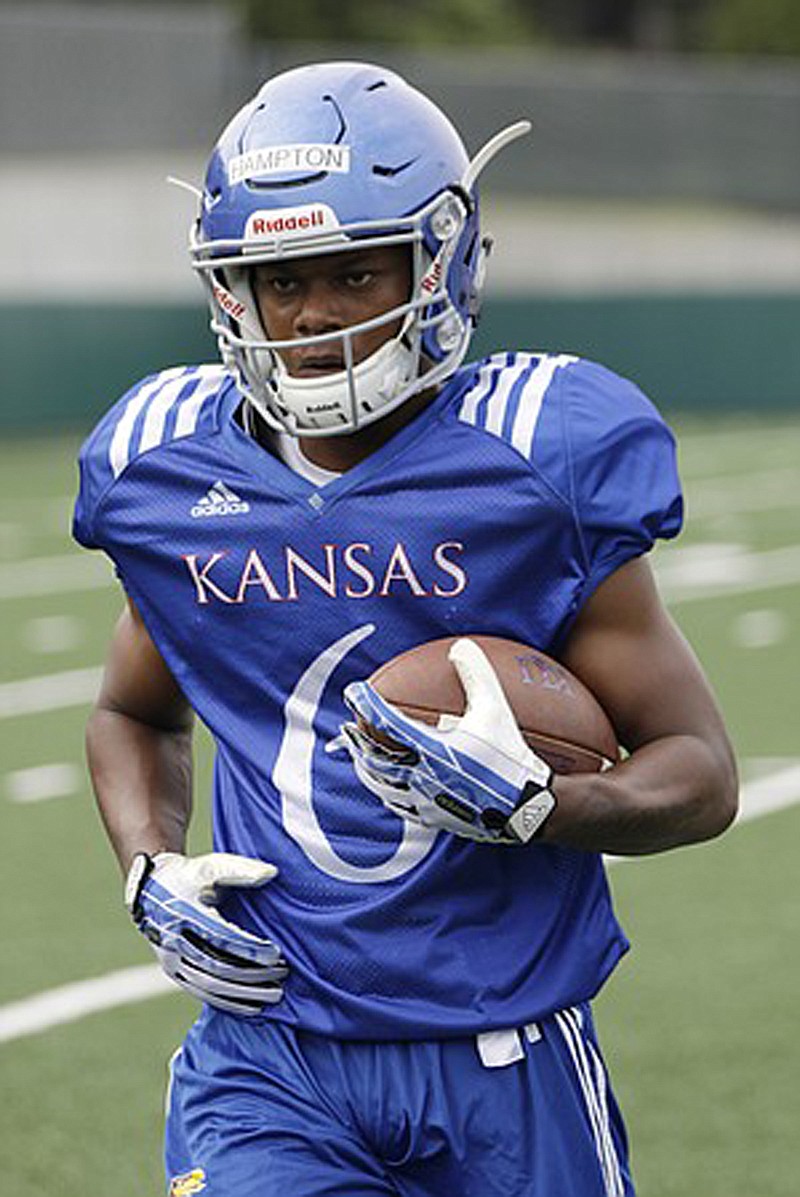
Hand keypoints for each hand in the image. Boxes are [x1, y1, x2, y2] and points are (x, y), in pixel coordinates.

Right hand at [124, 851, 287, 1015]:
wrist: (150, 889)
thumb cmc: (190, 875)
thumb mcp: (212, 865)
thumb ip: (242, 870)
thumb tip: (271, 873)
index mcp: (187, 913)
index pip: (223, 937)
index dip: (250, 948)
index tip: (276, 954)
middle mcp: (176, 940)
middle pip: (218, 966)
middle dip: (252, 975)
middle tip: (282, 976)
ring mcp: (172, 959)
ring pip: (210, 985)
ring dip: (244, 994)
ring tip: (274, 995)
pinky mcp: (174, 970)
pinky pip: (201, 992)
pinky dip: (227, 1002)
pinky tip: (251, 1008)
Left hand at [342, 638, 555, 843]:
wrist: (526, 808)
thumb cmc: (511, 756)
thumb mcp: (496, 709)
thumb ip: (477, 675)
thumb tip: (460, 646)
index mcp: (431, 748)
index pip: (386, 722)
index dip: (365, 704)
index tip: (353, 691)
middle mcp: (420, 777)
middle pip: (373, 758)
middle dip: (357, 741)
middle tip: (347, 728)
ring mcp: (424, 801)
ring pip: (381, 786)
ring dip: (366, 768)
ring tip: (360, 757)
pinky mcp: (432, 818)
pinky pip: (399, 805)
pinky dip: (387, 791)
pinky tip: (389, 787)